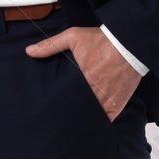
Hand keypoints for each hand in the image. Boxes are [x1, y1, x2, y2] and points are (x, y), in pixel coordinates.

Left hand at [26, 26, 140, 120]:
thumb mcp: (73, 37)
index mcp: (82, 80)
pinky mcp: (119, 103)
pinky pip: (108, 118)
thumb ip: (51, 45)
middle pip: (79, 110)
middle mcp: (95, 93)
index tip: (53, 108)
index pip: (66, 99)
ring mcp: (108, 100)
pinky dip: (101, 119)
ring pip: (93, 116)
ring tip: (74, 122)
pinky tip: (93, 120)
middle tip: (61, 118)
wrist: (129, 43)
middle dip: (71, 112)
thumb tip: (30, 51)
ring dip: (85, 117)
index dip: (59, 104)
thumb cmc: (101, 41)